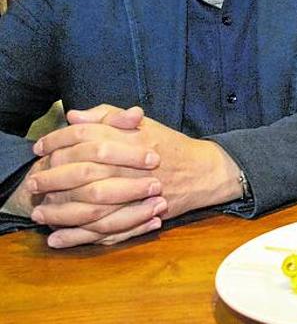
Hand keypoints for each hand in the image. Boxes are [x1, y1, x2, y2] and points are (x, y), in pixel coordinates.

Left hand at [29, 105, 242, 247]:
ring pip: (90, 204)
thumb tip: (75, 117)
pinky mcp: (139, 215)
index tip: (40, 149)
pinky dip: (79, 236)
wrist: (204, 172)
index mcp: (131, 138)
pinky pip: (104, 229)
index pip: (85, 137)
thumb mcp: (142, 124)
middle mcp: (132, 165)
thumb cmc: (170, 146)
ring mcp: (136, 192)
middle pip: (82, 171)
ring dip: (60, 210)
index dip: (57, 141)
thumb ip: (108, 116)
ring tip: (40, 214)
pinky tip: (58, 238)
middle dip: (52, 178)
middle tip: (34, 182)